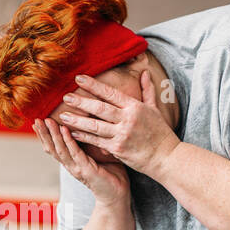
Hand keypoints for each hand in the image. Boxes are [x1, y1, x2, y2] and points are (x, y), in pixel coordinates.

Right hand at [33, 115, 129, 206]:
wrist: (117, 196)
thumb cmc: (110, 175)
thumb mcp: (97, 155)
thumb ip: (90, 144)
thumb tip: (90, 125)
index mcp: (71, 162)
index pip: (53, 148)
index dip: (44, 136)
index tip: (37, 122)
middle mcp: (70, 165)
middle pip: (52, 148)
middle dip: (44, 134)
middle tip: (36, 119)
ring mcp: (77, 168)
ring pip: (61, 149)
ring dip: (53, 134)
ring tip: (47, 121)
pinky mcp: (86, 169)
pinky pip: (75, 152)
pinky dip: (68, 140)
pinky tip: (64, 129)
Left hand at [52, 69, 179, 177]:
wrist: (166, 157)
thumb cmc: (160, 133)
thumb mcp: (155, 109)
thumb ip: (147, 90)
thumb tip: (145, 72)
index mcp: (134, 107)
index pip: (110, 93)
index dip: (93, 85)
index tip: (79, 78)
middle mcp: (127, 119)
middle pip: (100, 108)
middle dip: (81, 102)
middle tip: (65, 96)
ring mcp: (122, 135)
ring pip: (95, 125)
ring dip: (78, 120)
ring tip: (64, 115)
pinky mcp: (118, 149)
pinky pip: (97, 141)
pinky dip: (84, 137)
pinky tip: (72, 132)